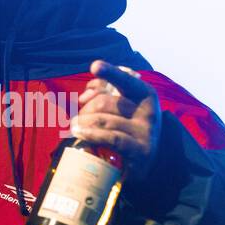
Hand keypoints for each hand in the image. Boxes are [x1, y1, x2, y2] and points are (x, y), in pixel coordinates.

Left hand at [70, 60, 160, 183]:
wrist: (150, 158)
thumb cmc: (129, 126)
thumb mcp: (124, 106)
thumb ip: (104, 92)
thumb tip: (84, 95)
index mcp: (145, 94)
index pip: (125, 80)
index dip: (110, 72)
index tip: (95, 67)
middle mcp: (148, 111)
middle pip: (106, 102)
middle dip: (86, 108)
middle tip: (78, 117)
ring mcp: (146, 132)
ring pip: (104, 120)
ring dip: (83, 122)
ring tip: (75, 126)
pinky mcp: (140, 151)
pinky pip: (111, 138)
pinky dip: (92, 134)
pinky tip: (80, 133)